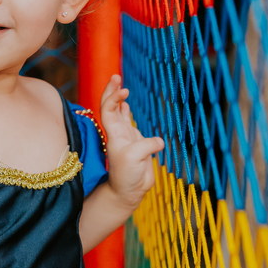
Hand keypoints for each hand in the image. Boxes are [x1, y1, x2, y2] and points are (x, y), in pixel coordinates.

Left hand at [99, 75, 164, 208]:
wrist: (128, 191)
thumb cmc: (126, 175)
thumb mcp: (135, 158)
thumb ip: (147, 145)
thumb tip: (159, 141)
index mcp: (114, 134)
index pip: (109, 110)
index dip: (114, 98)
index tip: (124, 92)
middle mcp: (118, 132)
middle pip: (111, 106)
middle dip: (112, 90)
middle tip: (116, 76)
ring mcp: (126, 137)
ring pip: (119, 113)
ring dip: (119, 99)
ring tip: (120, 85)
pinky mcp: (137, 143)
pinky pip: (130, 123)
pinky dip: (127, 112)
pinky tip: (126, 104)